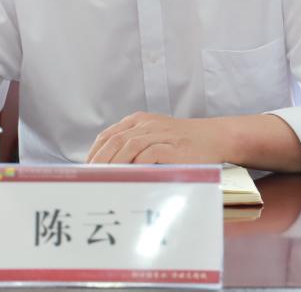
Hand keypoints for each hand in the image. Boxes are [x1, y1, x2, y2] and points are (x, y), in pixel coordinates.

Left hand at [86, 112, 233, 164]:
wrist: (214, 137)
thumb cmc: (183, 142)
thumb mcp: (156, 135)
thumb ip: (135, 144)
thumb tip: (109, 166)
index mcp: (140, 120)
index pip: (109, 134)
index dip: (95, 151)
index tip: (87, 168)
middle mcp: (148, 124)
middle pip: (115, 140)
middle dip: (100, 160)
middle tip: (91, 177)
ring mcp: (161, 135)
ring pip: (129, 146)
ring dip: (113, 164)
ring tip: (105, 179)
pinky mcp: (173, 147)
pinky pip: (149, 154)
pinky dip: (136, 165)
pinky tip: (128, 176)